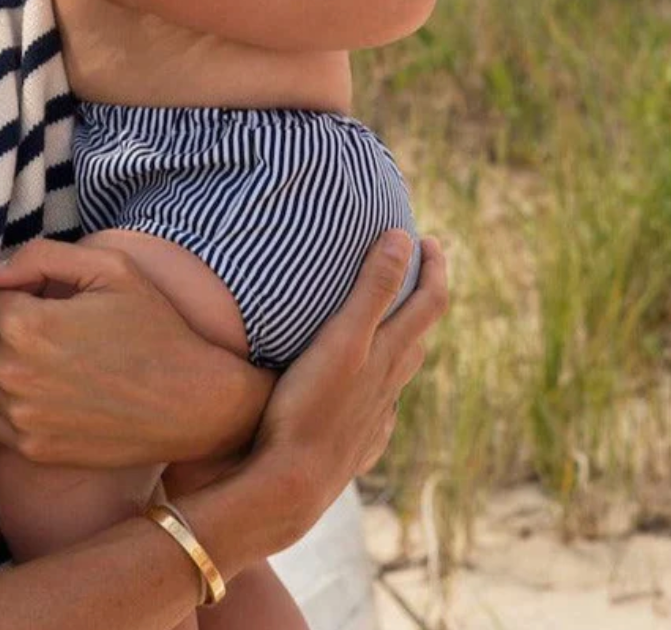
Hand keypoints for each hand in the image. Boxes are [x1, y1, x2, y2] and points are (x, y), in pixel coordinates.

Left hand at [0, 238, 271, 466]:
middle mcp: (15, 374)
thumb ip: (43, 256)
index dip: (20, 290)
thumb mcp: (109, 268)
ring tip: (41, 356)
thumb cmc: (154, 327)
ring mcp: (21, 417)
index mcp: (28, 325)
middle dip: (4, 325)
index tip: (47, 296)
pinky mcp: (32, 449)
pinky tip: (36, 388)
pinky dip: (1, 400)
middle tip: (46, 324)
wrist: (191, 402)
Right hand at [248, 231, 447, 533]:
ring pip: (397, 375)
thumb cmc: (310, 407)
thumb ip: (372, 289)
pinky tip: (357, 391)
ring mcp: (373, 419)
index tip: (429, 240)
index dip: (434, 268)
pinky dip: (373, 388)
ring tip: (381, 324)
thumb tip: (402, 237)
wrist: (289, 485)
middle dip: (419, 301)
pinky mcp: (355, 444)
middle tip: (410, 272)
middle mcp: (389, 387)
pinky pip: (374, 410)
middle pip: (417, 338)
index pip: (429, 303)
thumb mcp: (342, 339)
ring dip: (397, 344)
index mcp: (391, 356)